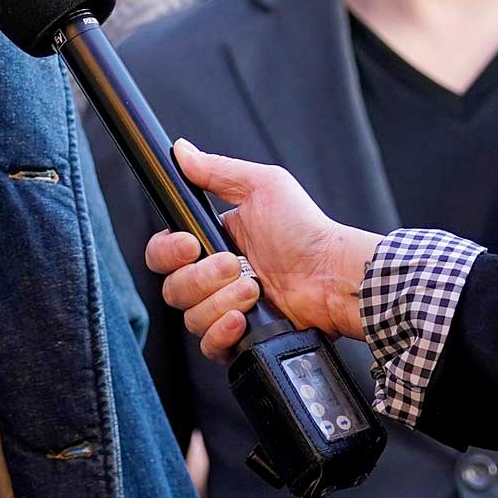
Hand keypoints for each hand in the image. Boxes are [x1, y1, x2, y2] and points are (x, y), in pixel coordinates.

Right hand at [140, 142, 377, 358]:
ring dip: (221, 301)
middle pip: (173, 288)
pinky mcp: (242, 338)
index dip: (168, 252)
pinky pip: (210, 347)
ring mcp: (227, 309)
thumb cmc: (306, 229)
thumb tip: (181, 150)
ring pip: (191, 317)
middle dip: (201, 277)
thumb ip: (217, 171)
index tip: (189, 245)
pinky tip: (243, 318)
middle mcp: (214, 278)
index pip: (163, 253)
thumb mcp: (262, 187)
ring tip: (254, 288)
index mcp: (213, 242)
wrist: (334, 274)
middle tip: (236, 265)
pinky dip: (222, 333)